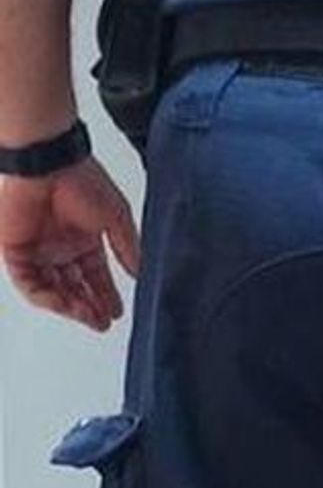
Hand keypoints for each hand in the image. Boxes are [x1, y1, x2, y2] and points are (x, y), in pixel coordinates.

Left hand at [0, 159, 141, 329]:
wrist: (47, 165)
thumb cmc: (81, 181)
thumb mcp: (115, 217)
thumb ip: (127, 247)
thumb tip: (140, 272)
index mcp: (83, 237)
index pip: (95, 274)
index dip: (106, 295)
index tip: (117, 312)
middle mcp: (60, 247)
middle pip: (74, 286)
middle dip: (89, 307)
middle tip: (102, 322)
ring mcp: (37, 251)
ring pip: (52, 290)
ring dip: (71, 306)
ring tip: (89, 317)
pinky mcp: (16, 253)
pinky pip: (29, 284)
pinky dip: (48, 298)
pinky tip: (65, 305)